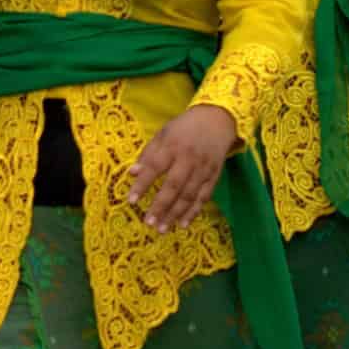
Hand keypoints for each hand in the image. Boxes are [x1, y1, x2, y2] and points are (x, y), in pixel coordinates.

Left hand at [127, 104, 237, 232]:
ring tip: (162, 228)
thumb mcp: (163, 134)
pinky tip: (183, 224)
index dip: (142, 184)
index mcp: (172, 146)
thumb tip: (132, 173)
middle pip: (174, 185)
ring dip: (175, 213)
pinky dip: (194, 211)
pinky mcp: (214, 176)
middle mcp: (188, 159)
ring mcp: (203, 169)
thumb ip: (148, 154)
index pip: (154, 167)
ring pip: (189, 195)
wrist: (217, 120)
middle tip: (148, 222)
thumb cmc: (184, 128)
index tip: (131, 201)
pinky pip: (204, 197)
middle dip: (160, 206)